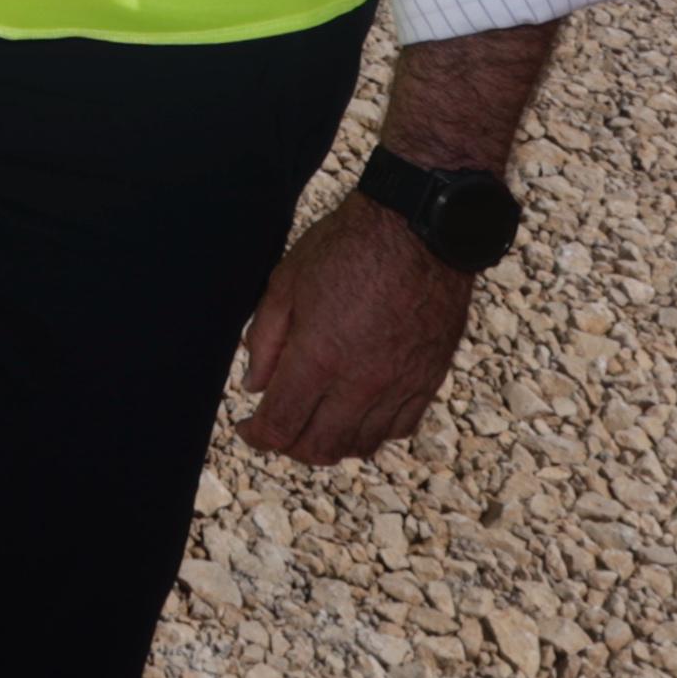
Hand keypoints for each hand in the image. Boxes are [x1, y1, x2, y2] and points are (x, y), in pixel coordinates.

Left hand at [236, 195, 477, 464]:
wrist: (420, 230)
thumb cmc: (347, 247)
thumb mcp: (286, 282)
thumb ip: (265, 339)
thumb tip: (253, 385)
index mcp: (319, 358)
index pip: (282, 424)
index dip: (257, 436)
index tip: (246, 429)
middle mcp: (362, 382)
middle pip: (320, 447)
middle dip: (290, 447)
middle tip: (276, 429)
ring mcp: (400, 385)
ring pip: (362, 445)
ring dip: (331, 444)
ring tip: (312, 424)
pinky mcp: (429, 380)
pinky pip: (399, 429)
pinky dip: (372, 433)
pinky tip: (355, 416)